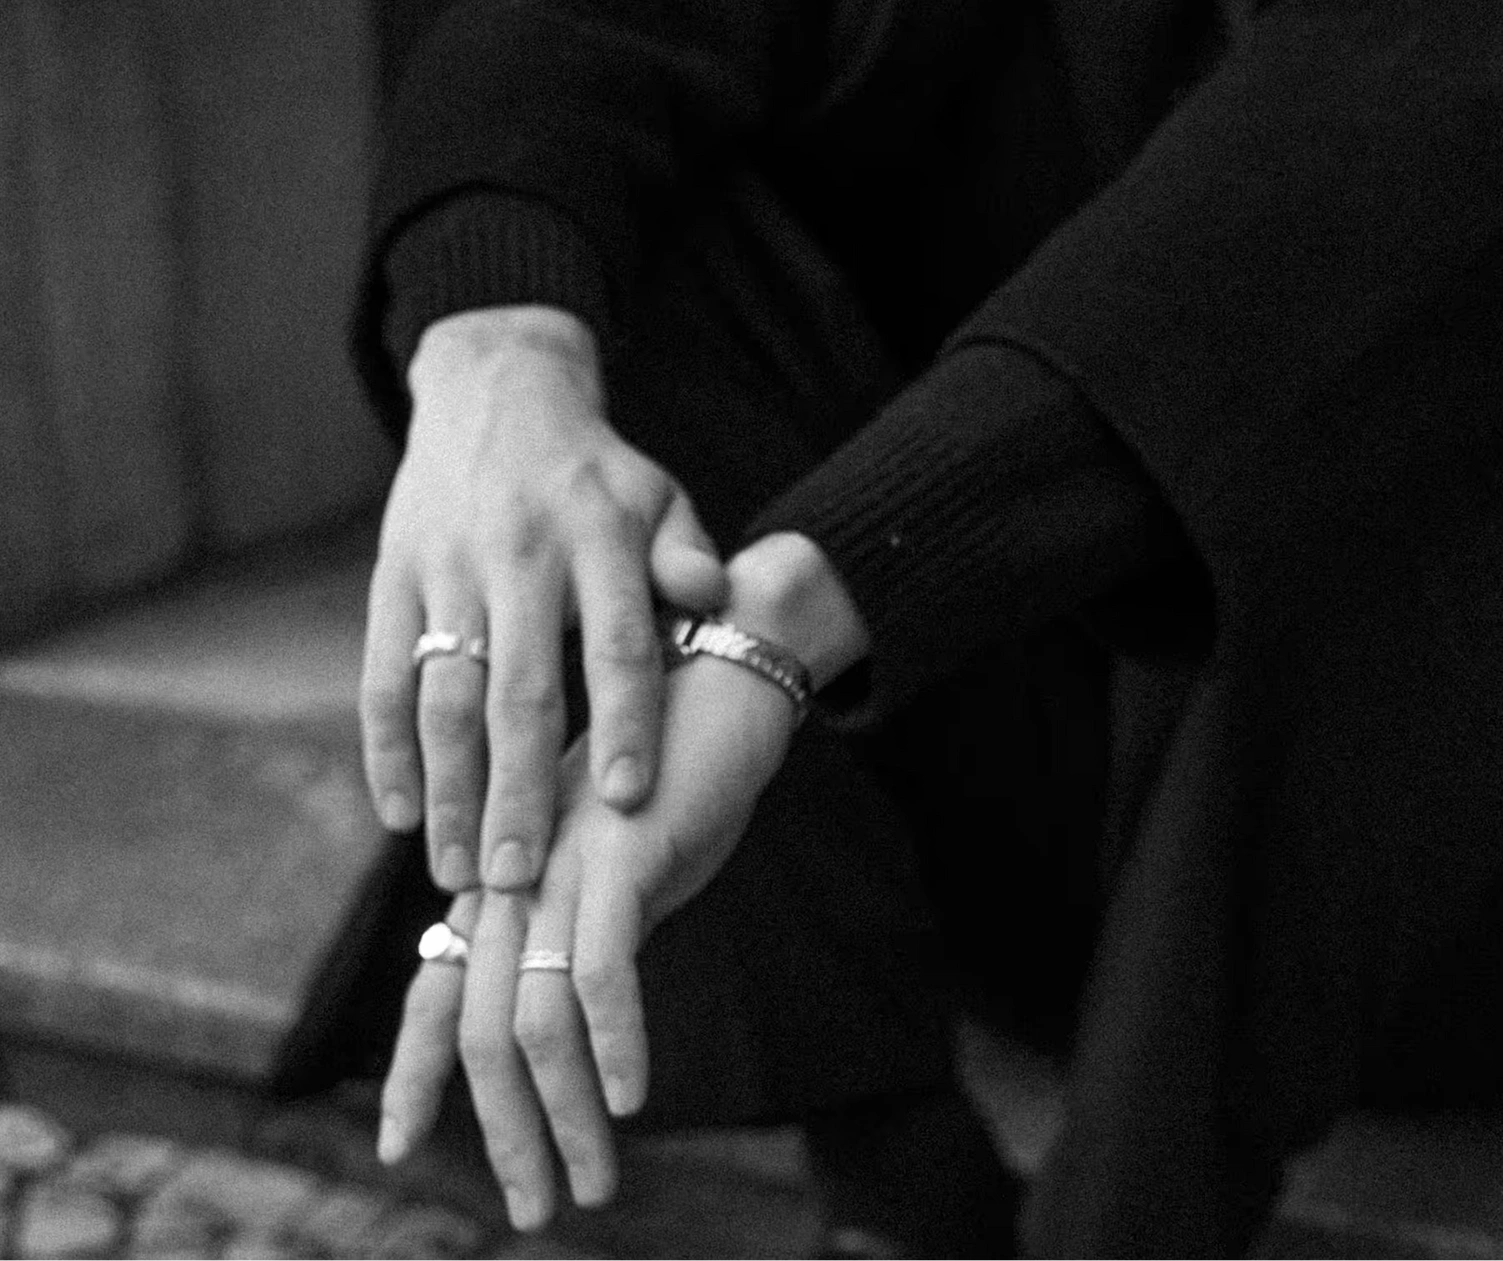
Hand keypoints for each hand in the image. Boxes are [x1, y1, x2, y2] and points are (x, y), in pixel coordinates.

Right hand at [359, 305, 727, 894]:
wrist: (495, 390)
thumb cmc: (596, 474)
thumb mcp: (658, 497)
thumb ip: (687, 556)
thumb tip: (714, 602)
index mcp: (598, 538)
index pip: (616, 642)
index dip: (624, 721)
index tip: (627, 799)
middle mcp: (519, 555)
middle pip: (520, 690)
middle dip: (520, 789)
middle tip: (522, 877)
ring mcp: (448, 568)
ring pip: (442, 694)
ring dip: (449, 789)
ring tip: (462, 871)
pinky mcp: (392, 578)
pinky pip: (380, 675)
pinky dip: (386, 749)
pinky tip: (400, 815)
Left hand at [375, 534, 869, 1228]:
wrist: (728, 672)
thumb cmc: (681, 774)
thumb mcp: (624, 873)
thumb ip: (587, 937)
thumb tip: (576, 1027)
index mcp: (509, 881)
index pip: (439, 990)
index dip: (414, 1072)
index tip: (398, 1148)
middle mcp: (516, 877)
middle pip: (478, 1029)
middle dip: (506, 1133)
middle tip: (539, 1209)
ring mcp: (559, 864)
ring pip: (531, 1020)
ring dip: (562, 1118)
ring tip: (593, 1184)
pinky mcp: (619, 854)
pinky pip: (600, 972)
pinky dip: (615, 1044)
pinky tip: (634, 1097)